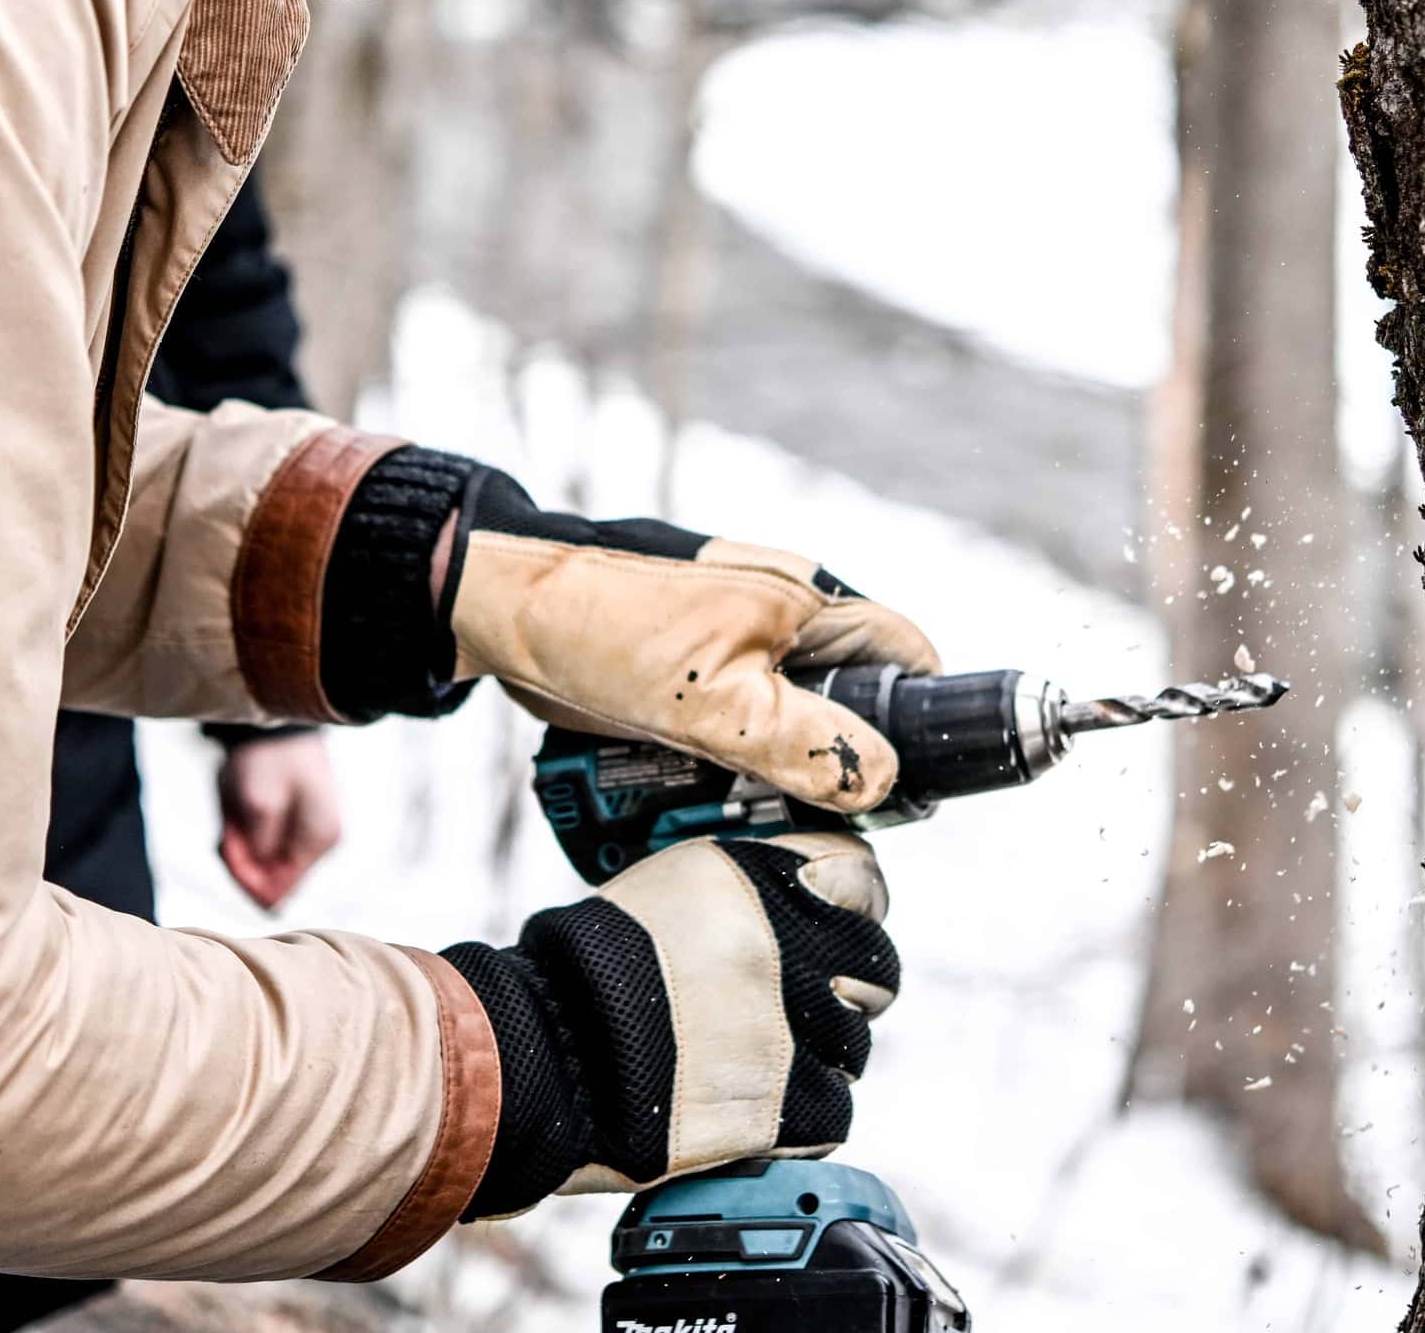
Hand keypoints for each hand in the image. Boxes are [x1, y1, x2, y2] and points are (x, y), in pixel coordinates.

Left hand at [213, 730, 341, 911]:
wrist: (276, 718)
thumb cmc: (269, 756)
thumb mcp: (258, 804)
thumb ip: (259, 852)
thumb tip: (263, 896)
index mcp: (318, 841)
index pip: (277, 893)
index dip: (244, 878)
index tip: (228, 846)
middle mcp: (318, 844)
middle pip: (269, 881)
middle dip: (241, 859)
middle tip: (229, 825)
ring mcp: (308, 835)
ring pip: (264, 865)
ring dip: (240, 846)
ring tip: (234, 814)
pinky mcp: (294, 825)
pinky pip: (264, 847)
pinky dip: (245, 836)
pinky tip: (240, 813)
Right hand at [440, 833, 896, 1216]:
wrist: (541, 1058)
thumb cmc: (584, 972)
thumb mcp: (667, 889)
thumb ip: (747, 894)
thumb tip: (804, 897)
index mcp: (756, 881)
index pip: (860, 877)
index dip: (854, 905)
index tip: (844, 922)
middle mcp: (786, 947)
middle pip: (874, 965)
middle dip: (847, 986)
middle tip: (806, 1005)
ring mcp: (790, 1028)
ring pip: (856, 1043)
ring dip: (821, 1052)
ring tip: (758, 1059)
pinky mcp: (786, 1105)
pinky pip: (836, 1109)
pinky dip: (806, 1114)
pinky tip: (753, 1102)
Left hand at [441, 472, 941, 810]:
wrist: (499, 609)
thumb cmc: (604, 624)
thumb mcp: (712, 697)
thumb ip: (800, 741)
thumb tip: (880, 781)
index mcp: (807, 600)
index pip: (906, 657)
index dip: (925, 722)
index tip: (906, 792)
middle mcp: (782, 622)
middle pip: (850, 709)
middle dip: (834, 769)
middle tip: (804, 823)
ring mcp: (735, 654)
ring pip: (788, 734)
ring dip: (772, 783)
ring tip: (737, 820)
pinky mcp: (691, 684)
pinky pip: (733, 741)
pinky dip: (723, 777)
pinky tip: (694, 807)